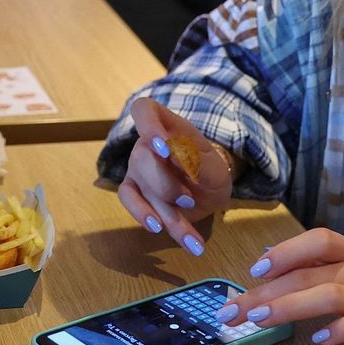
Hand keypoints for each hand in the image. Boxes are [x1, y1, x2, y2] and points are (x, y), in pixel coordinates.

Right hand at [116, 96, 232, 256]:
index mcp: (168, 127)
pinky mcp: (134, 191)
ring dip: (165, 210)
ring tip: (188, 234)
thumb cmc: (209, 170)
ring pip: (139, 185)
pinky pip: (129, 201)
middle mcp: (147, 145)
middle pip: (142, 157)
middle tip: (188, 199)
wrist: (209, 193)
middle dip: (166, 184)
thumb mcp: (214, 166)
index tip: (163, 145)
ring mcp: (137, 168)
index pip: (145, 110)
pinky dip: (143, 215)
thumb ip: (196, 159)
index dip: (148, 124)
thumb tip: (173, 155)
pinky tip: (159, 228)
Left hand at [225, 227, 343, 344]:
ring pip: (328, 295)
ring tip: (260, 321)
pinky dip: (337, 332)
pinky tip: (317, 342)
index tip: (254, 270)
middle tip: (234, 310)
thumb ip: (315, 268)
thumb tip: (269, 261)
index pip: (317, 241)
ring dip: (289, 307)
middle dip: (265, 292)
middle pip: (308, 275)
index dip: (285, 251)